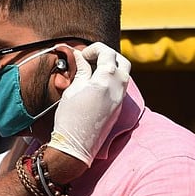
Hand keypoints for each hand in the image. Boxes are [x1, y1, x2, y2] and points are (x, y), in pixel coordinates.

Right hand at [50, 42, 130, 165]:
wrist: (76, 146)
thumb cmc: (70, 118)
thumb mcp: (72, 89)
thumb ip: (81, 71)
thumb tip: (80, 56)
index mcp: (105, 80)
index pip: (107, 53)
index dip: (94, 49)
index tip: (82, 55)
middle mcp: (118, 88)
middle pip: (122, 61)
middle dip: (107, 55)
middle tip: (91, 59)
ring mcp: (120, 99)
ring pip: (124, 74)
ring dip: (111, 67)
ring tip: (93, 71)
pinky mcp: (118, 108)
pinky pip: (121, 86)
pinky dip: (112, 79)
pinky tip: (97, 83)